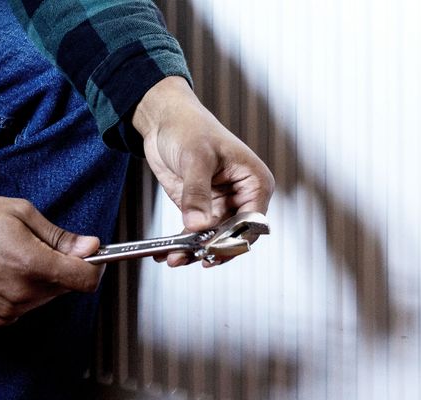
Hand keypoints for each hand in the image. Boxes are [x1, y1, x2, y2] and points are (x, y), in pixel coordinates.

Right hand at [0, 194, 102, 325]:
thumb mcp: (21, 213)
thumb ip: (59, 236)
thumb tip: (89, 247)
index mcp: (32, 264)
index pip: (86, 279)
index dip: (94, 266)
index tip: (91, 256)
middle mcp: (23, 292)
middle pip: (67, 287)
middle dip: (63, 267)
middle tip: (40, 245)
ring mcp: (10, 309)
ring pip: (48, 297)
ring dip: (42, 279)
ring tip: (14, 255)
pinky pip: (27, 306)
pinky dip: (24, 291)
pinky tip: (3, 271)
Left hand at [133, 76, 273, 266]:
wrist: (165, 120)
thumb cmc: (189, 127)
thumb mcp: (195, 159)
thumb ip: (197, 193)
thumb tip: (199, 225)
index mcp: (255, 182)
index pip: (252, 221)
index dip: (234, 238)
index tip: (213, 248)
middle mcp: (242, 197)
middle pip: (234, 235)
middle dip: (212, 249)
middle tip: (191, 257)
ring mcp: (222, 205)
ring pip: (214, 239)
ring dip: (195, 251)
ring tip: (174, 259)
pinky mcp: (202, 210)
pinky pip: (196, 234)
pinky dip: (182, 245)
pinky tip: (166, 254)